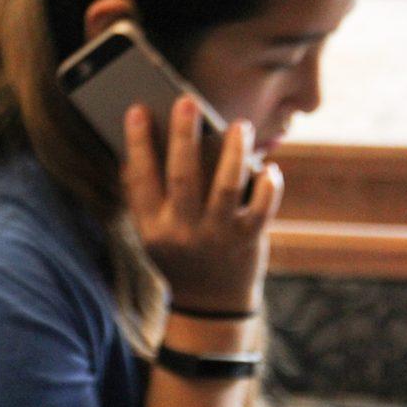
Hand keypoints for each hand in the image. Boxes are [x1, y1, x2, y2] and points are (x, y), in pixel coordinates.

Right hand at [122, 95, 283, 312]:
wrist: (208, 306)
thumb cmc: (178, 257)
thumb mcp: (152, 234)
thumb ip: (147, 199)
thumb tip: (138, 150)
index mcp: (152, 227)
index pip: (141, 179)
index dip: (138, 143)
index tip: (137, 110)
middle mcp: (182, 231)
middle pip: (182, 176)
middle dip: (184, 136)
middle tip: (187, 101)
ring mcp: (216, 236)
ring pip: (226, 187)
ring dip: (234, 152)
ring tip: (240, 125)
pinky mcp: (247, 240)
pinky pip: (262, 206)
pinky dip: (269, 184)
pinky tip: (269, 167)